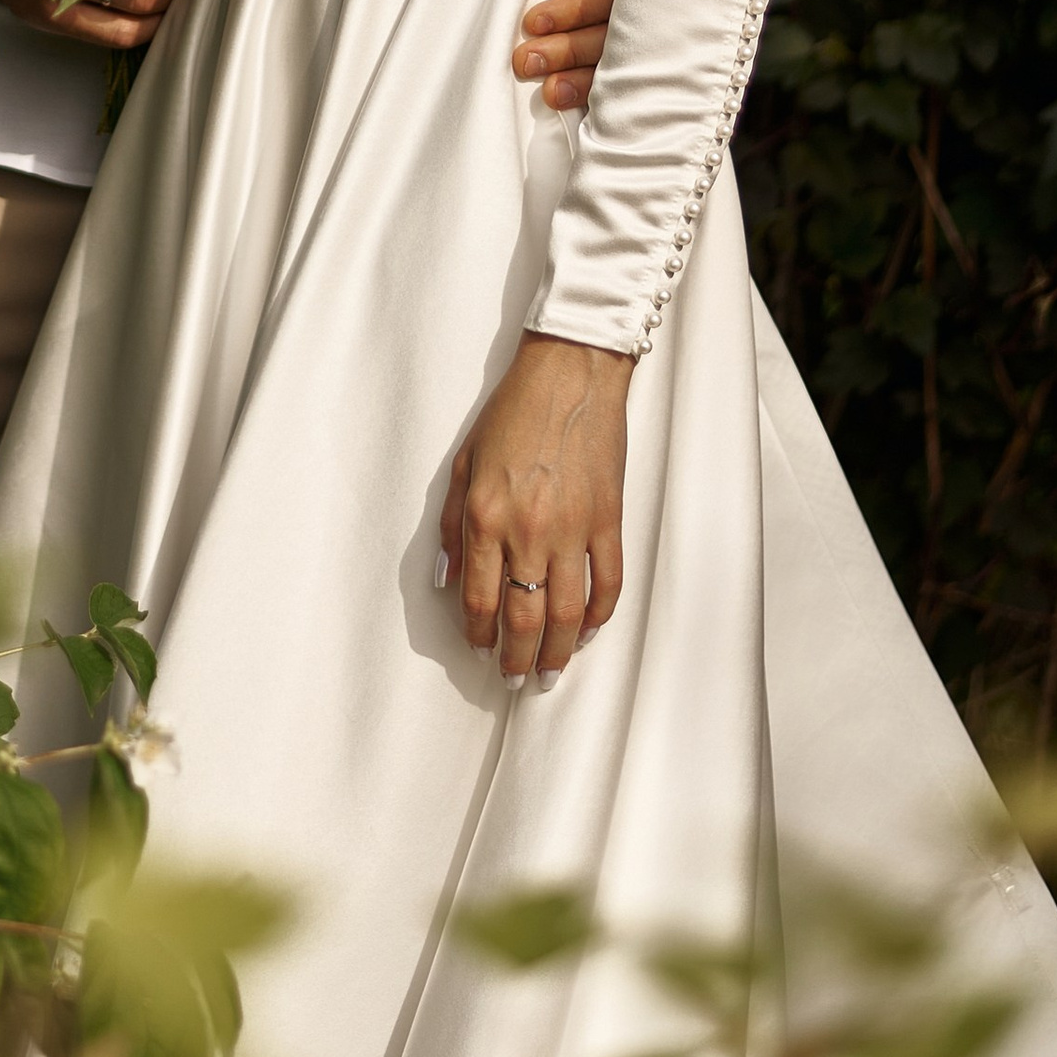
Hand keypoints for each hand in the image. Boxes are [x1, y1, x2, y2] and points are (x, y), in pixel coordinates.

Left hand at [436, 332, 633, 683]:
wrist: (570, 375)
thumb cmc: (512, 413)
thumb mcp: (464, 463)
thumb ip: (452, 526)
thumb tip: (447, 581)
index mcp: (487, 518)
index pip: (481, 599)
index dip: (479, 633)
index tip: (480, 651)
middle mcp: (529, 532)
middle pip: (525, 618)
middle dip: (518, 658)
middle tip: (516, 681)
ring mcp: (574, 529)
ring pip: (568, 613)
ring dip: (560, 652)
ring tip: (551, 674)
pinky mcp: (609, 521)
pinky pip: (608, 582)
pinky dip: (600, 614)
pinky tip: (589, 630)